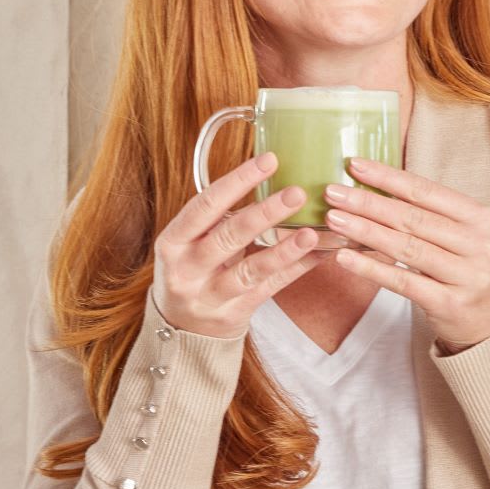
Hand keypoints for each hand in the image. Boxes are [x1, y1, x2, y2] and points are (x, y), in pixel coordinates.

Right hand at [151, 152, 321, 338]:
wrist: (180, 328)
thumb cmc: (190, 270)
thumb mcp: (188, 242)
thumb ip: (217, 217)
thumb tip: (267, 175)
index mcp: (173, 242)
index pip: (205, 205)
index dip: (238, 181)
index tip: (269, 160)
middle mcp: (187, 269)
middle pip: (229, 236)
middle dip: (265, 213)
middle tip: (296, 193)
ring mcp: (210, 296)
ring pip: (251, 269)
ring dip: (284, 250)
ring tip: (311, 232)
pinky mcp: (234, 314)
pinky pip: (269, 289)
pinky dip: (294, 270)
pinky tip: (316, 254)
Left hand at [322, 157, 489, 352]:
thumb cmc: (464, 268)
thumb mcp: (459, 235)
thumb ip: (426, 213)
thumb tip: (372, 186)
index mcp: (478, 217)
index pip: (425, 191)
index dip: (387, 177)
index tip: (354, 165)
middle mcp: (476, 244)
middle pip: (412, 218)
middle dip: (368, 203)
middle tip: (332, 192)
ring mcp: (466, 275)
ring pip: (406, 247)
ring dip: (365, 231)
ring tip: (334, 219)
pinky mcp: (450, 303)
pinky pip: (403, 282)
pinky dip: (371, 268)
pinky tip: (345, 258)